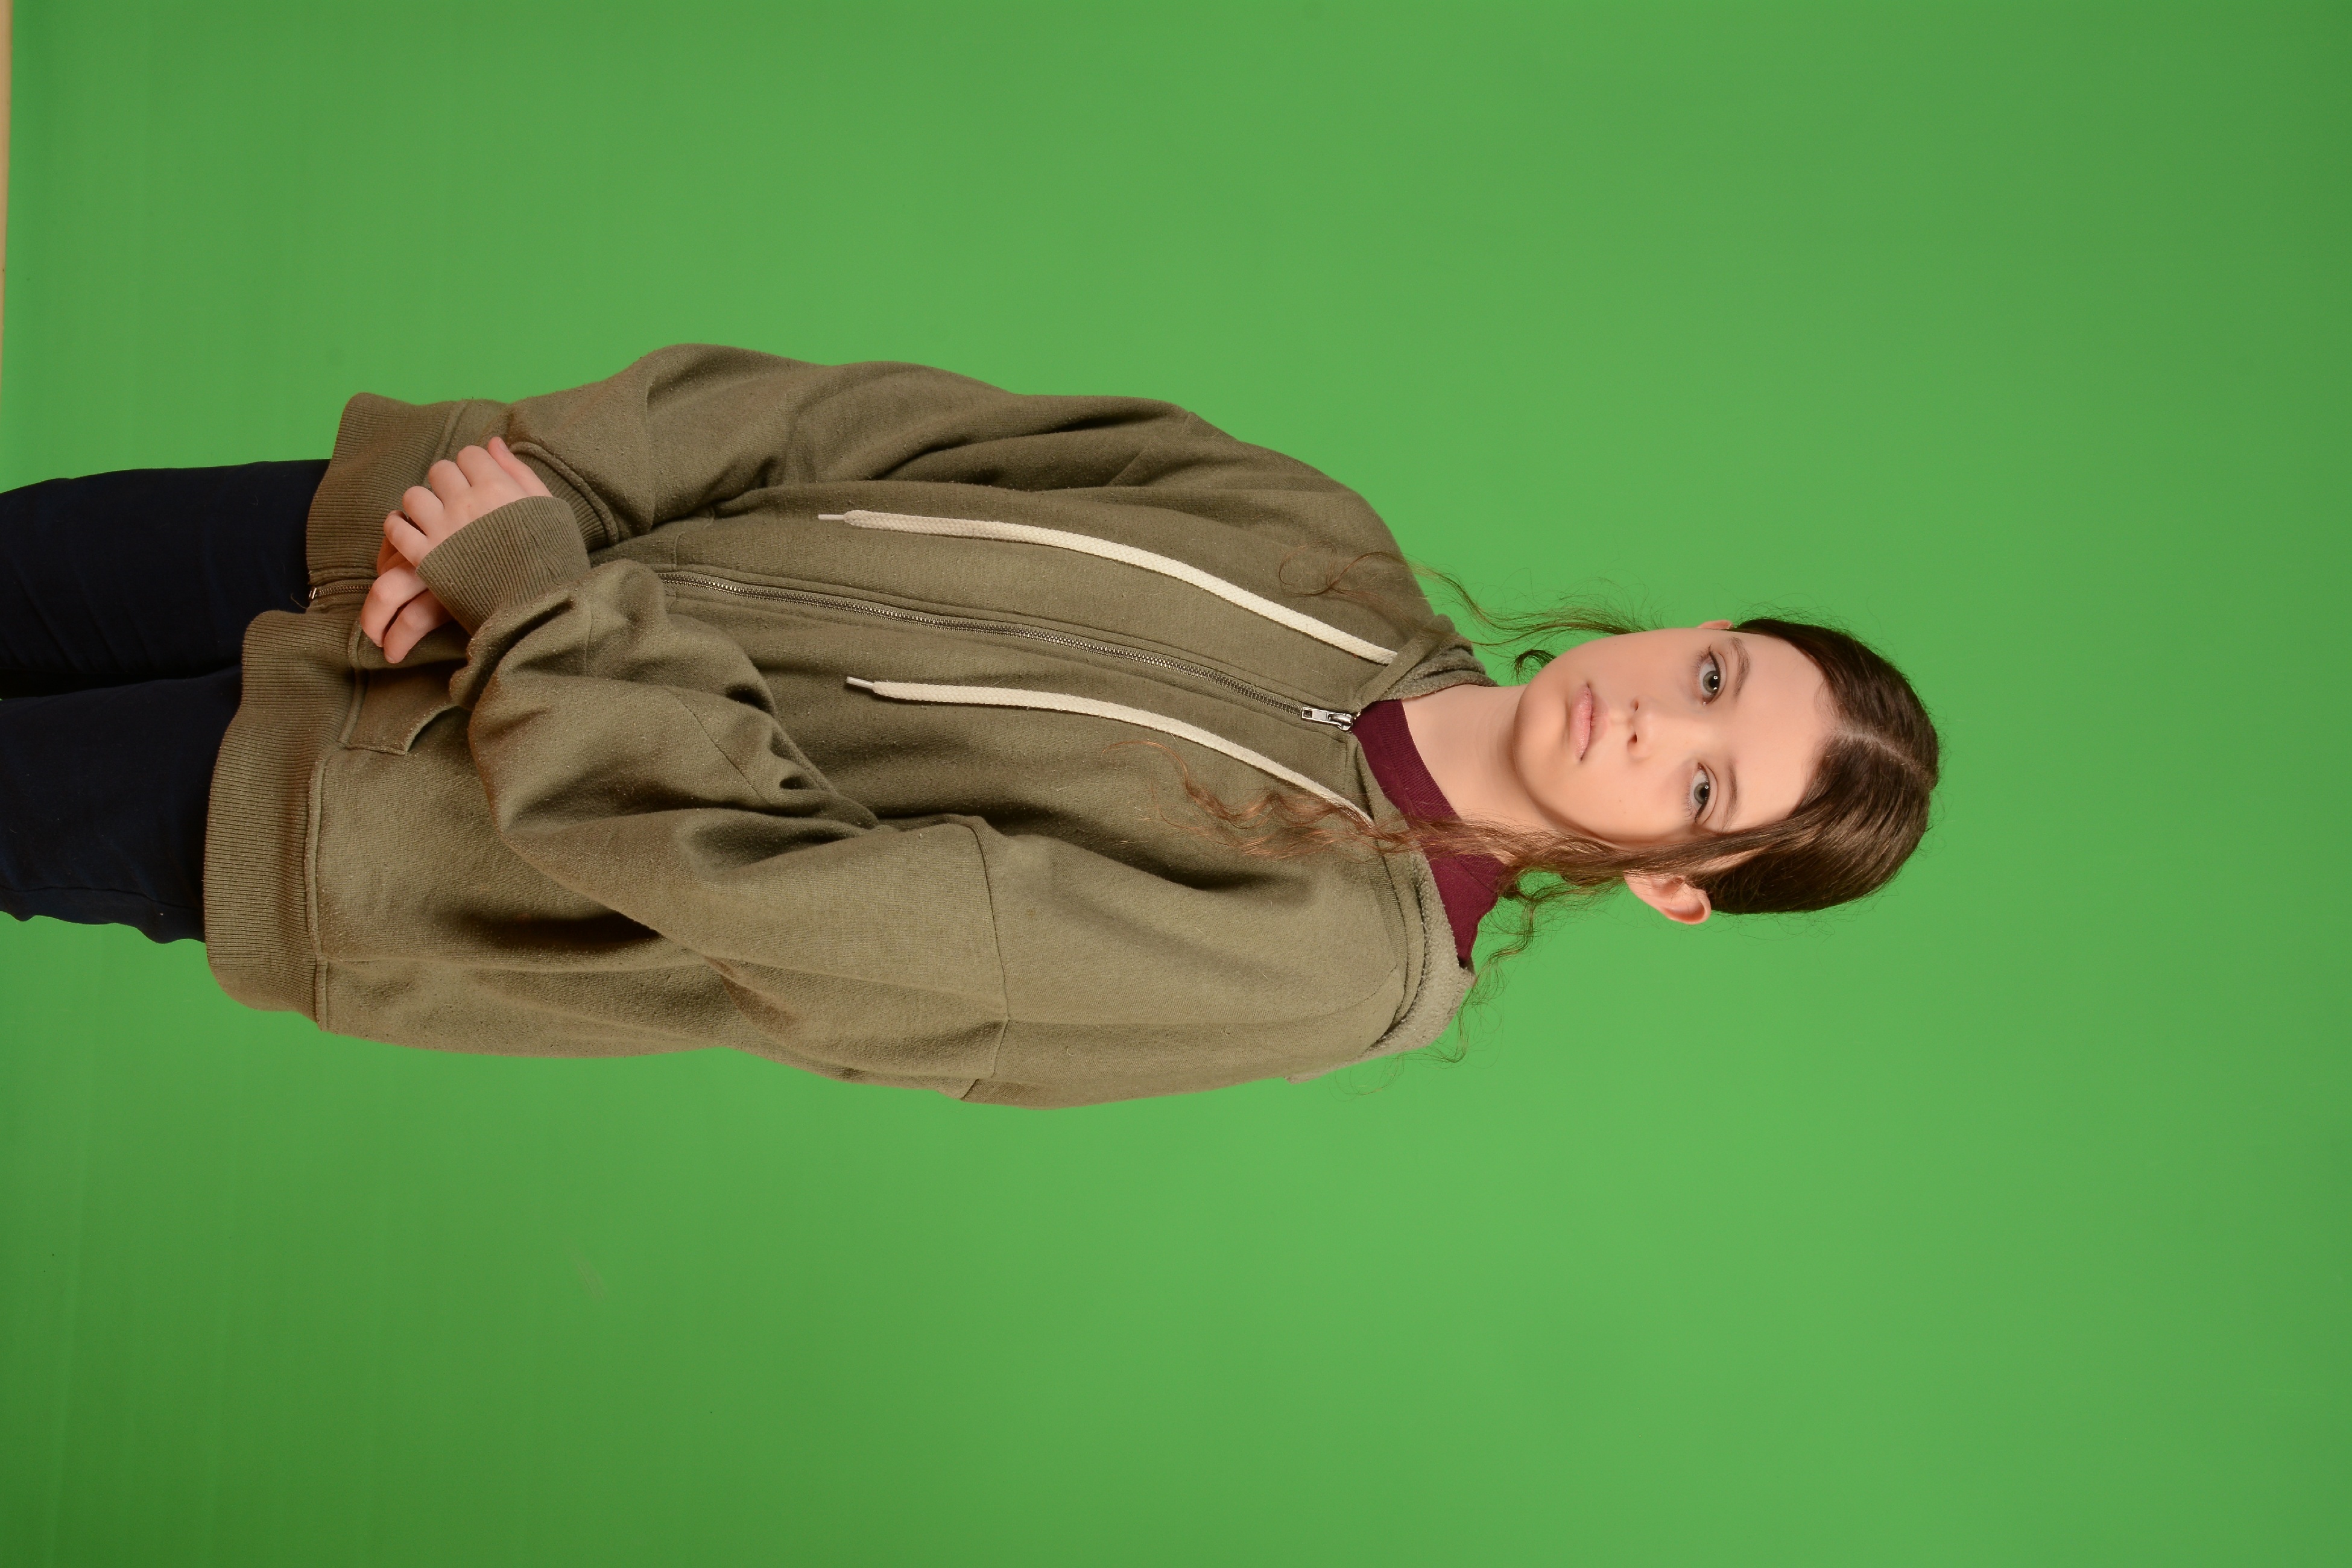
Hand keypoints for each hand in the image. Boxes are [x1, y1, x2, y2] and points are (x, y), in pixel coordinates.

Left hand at [361, 437, 550, 661]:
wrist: (540, 609)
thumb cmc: (553, 558)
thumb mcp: (549, 508)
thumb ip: (519, 472)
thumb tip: (494, 442)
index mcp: (498, 487)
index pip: (470, 454)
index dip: (475, 466)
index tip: (481, 482)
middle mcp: (466, 502)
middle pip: (440, 470)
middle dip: (449, 482)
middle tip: (459, 502)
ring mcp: (443, 530)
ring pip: (414, 495)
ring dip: (423, 502)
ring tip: (434, 517)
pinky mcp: (426, 558)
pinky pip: (397, 528)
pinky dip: (399, 526)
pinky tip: (409, 531)